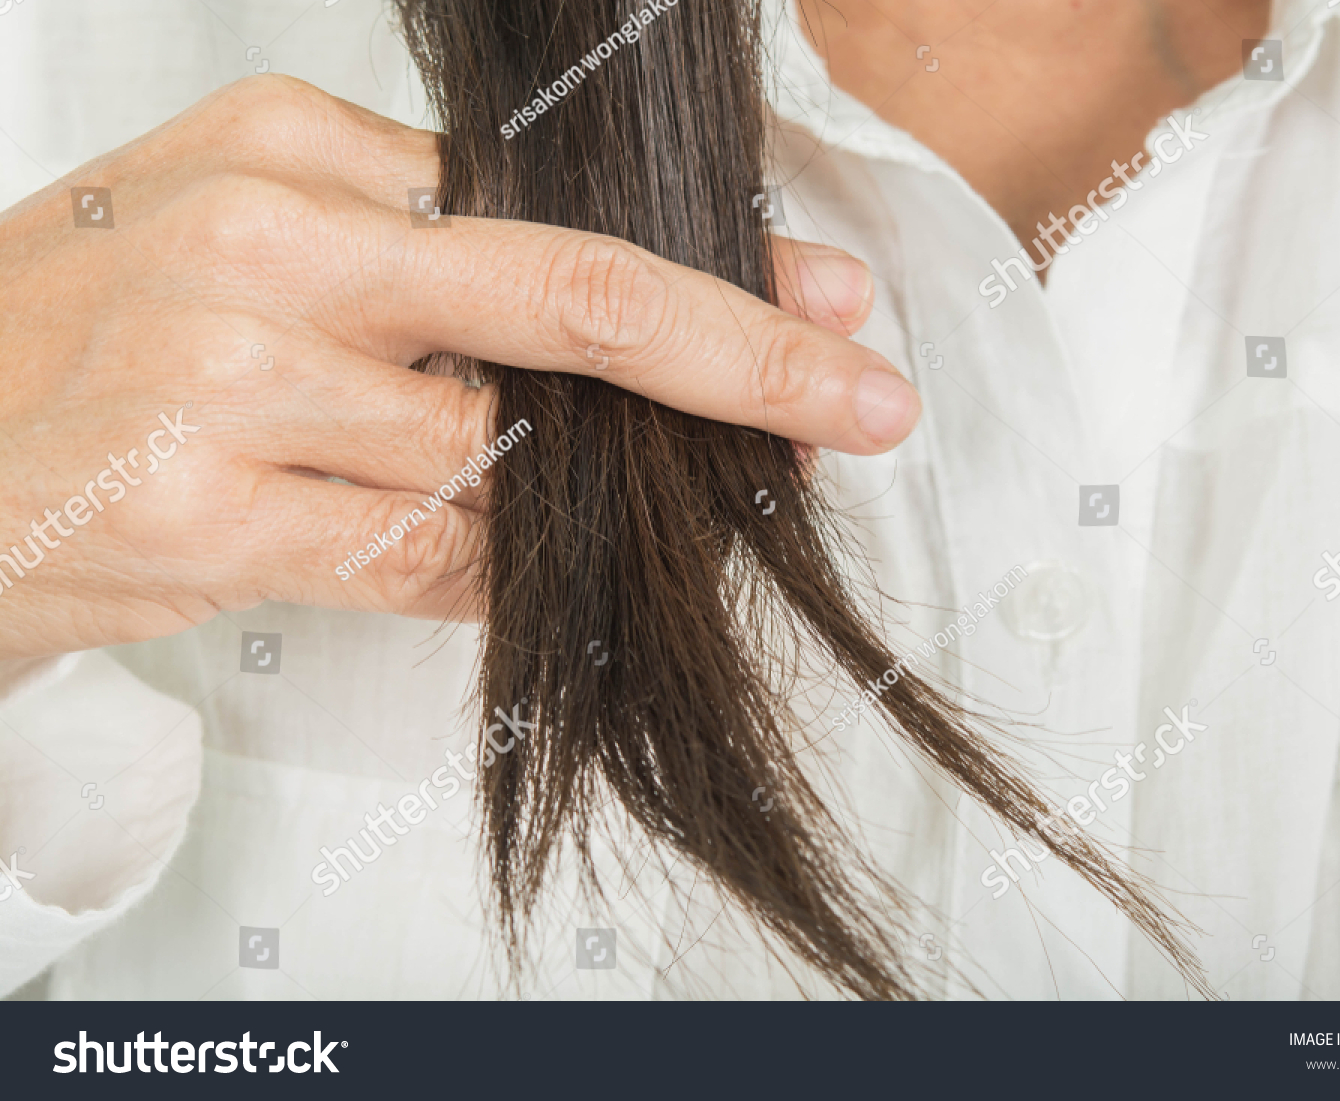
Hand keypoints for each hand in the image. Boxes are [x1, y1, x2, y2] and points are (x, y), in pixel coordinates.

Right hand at [0, 77, 917, 659]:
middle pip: (566, 300)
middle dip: (743, 356)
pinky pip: (424, 558)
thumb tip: (614, 339)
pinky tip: (512, 574)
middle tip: (857, 396)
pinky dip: (495, 577)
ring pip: (501, 459)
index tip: (823, 302)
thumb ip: (421, 268)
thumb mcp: (250, 240)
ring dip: (587, 506)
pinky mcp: (203, 514)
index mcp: (291, 149)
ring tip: (616, 523)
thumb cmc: (99, 343)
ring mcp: (229, 379)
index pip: (552, 210)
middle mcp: (268, 245)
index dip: (709, 270)